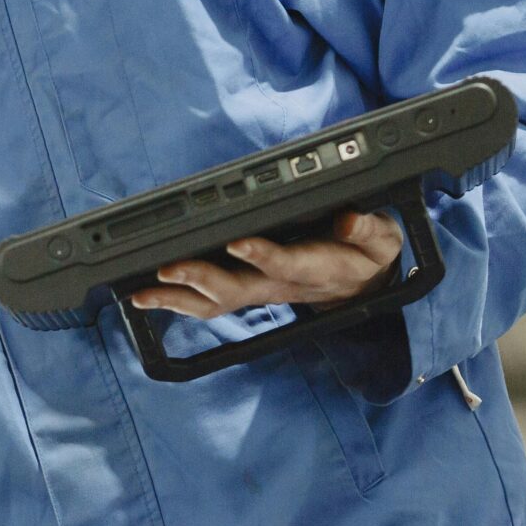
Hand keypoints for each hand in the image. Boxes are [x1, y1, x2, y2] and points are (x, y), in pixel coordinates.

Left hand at [127, 211, 404, 318]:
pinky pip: (208, 304)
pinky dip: (175, 301)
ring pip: (215, 303)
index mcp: (316, 268)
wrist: (362, 283)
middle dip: (200, 279)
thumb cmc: (367, 255)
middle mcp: (280, 285)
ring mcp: (260, 291)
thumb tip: (349, 221)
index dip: (262, 255)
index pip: (285, 264)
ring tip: (141, 293)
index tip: (237, 241)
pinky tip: (145, 297)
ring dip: (177, 298)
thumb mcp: (383, 239)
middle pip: (236, 290)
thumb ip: (369, 230)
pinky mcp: (247, 290)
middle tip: (167, 268)